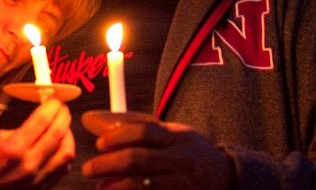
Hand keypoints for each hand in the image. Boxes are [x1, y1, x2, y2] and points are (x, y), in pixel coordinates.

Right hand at [0, 98, 73, 188]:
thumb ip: (10, 134)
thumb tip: (28, 126)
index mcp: (12, 150)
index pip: (41, 121)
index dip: (51, 107)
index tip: (53, 99)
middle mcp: (28, 165)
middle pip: (58, 134)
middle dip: (63, 116)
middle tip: (62, 109)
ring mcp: (37, 179)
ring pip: (66, 153)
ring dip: (68, 136)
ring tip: (63, 127)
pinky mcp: (41, 188)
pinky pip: (63, 168)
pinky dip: (65, 154)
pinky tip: (59, 147)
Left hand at [81, 120, 233, 189]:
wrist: (226, 176)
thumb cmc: (191, 150)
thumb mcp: (177, 134)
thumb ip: (148, 131)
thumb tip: (107, 134)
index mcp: (178, 137)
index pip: (144, 132)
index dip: (118, 137)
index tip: (100, 144)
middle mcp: (180, 159)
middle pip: (138, 160)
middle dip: (108, 165)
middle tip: (89, 169)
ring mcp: (181, 183)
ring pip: (142, 186)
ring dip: (116, 187)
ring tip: (100, 188)